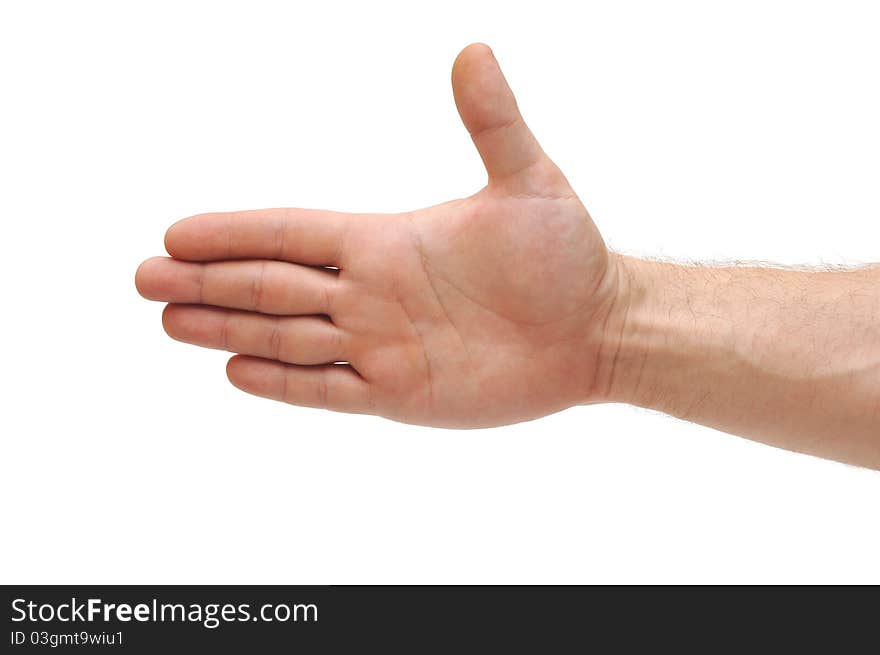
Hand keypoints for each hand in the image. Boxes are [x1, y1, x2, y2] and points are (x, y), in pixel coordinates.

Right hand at [136, 43, 620, 427]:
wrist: (596, 330)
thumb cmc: (567, 254)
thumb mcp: (529, 180)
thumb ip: (493, 120)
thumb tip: (474, 48)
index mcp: (387, 240)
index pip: (290, 234)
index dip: (234, 234)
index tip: (177, 233)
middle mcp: (372, 292)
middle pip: (271, 286)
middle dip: (208, 283)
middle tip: (144, 278)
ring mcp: (382, 345)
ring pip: (287, 337)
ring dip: (226, 329)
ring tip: (169, 322)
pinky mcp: (401, 393)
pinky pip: (327, 390)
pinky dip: (282, 382)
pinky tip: (235, 370)